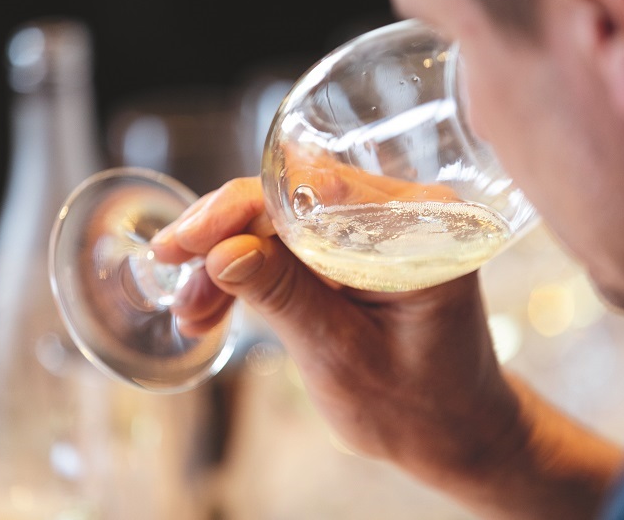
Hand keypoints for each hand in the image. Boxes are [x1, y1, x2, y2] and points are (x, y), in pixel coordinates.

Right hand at [152, 176, 623, 519]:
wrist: (452, 430)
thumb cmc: (416, 406)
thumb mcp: (342, 357)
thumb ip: (285, 297)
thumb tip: (221, 251)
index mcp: (421, 230)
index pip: (315, 193)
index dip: (240, 211)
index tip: (186, 241)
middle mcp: (405, 213)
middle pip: (294, 198)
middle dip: (226, 236)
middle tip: (171, 268)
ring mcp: (382, 228)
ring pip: (284, 219)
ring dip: (231, 258)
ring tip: (193, 310)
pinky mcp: (361, 248)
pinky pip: (296, 242)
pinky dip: (254, 270)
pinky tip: (216, 301)